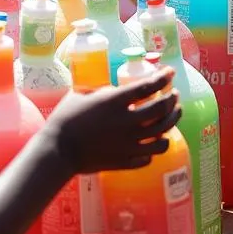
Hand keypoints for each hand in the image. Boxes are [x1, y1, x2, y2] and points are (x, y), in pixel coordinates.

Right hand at [47, 67, 180, 174]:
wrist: (58, 150)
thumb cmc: (65, 117)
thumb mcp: (83, 94)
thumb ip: (103, 90)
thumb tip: (116, 88)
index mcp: (115, 101)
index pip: (148, 86)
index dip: (163, 78)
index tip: (170, 72)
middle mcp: (128, 122)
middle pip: (161, 110)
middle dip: (172, 100)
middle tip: (174, 95)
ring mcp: (129, 144)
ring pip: (162, 134)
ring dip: (172, 122)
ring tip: (173, 115)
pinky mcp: (127, 161)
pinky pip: (150, 156)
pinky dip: (156, 146)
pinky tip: (155, 141)